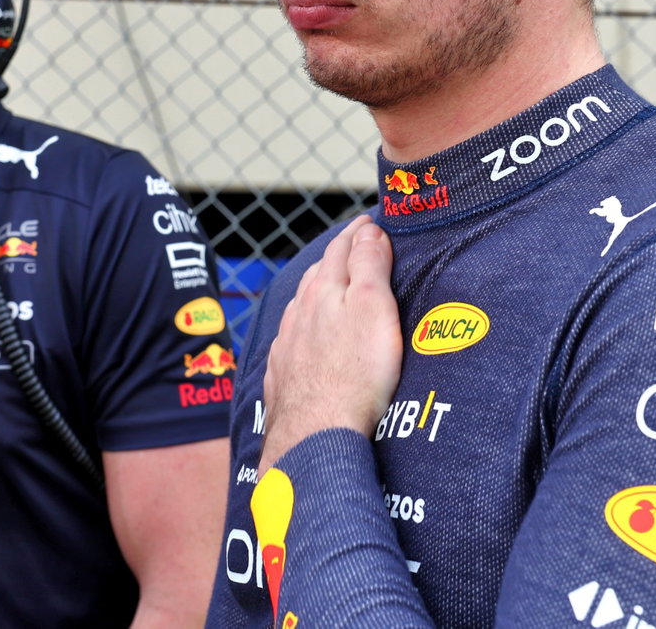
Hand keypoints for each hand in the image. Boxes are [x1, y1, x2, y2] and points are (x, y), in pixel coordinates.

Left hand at [259, 216, 402, 472]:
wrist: (317, 435)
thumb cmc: (354, 372)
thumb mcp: (373, 308)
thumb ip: (368, 265)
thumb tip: (368, 230)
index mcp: (322, 290)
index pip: (341, 248)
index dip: (357, 231)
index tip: (369, 221)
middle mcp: (299, 312)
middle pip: (317, 273)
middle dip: (336, 256)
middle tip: (354, 246)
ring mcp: (287, 344)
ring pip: (301, 305)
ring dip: (317, 290)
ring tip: (330, 286)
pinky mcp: (282, 374)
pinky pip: (292, 338)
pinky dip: (304, 326)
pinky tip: (306, 335)